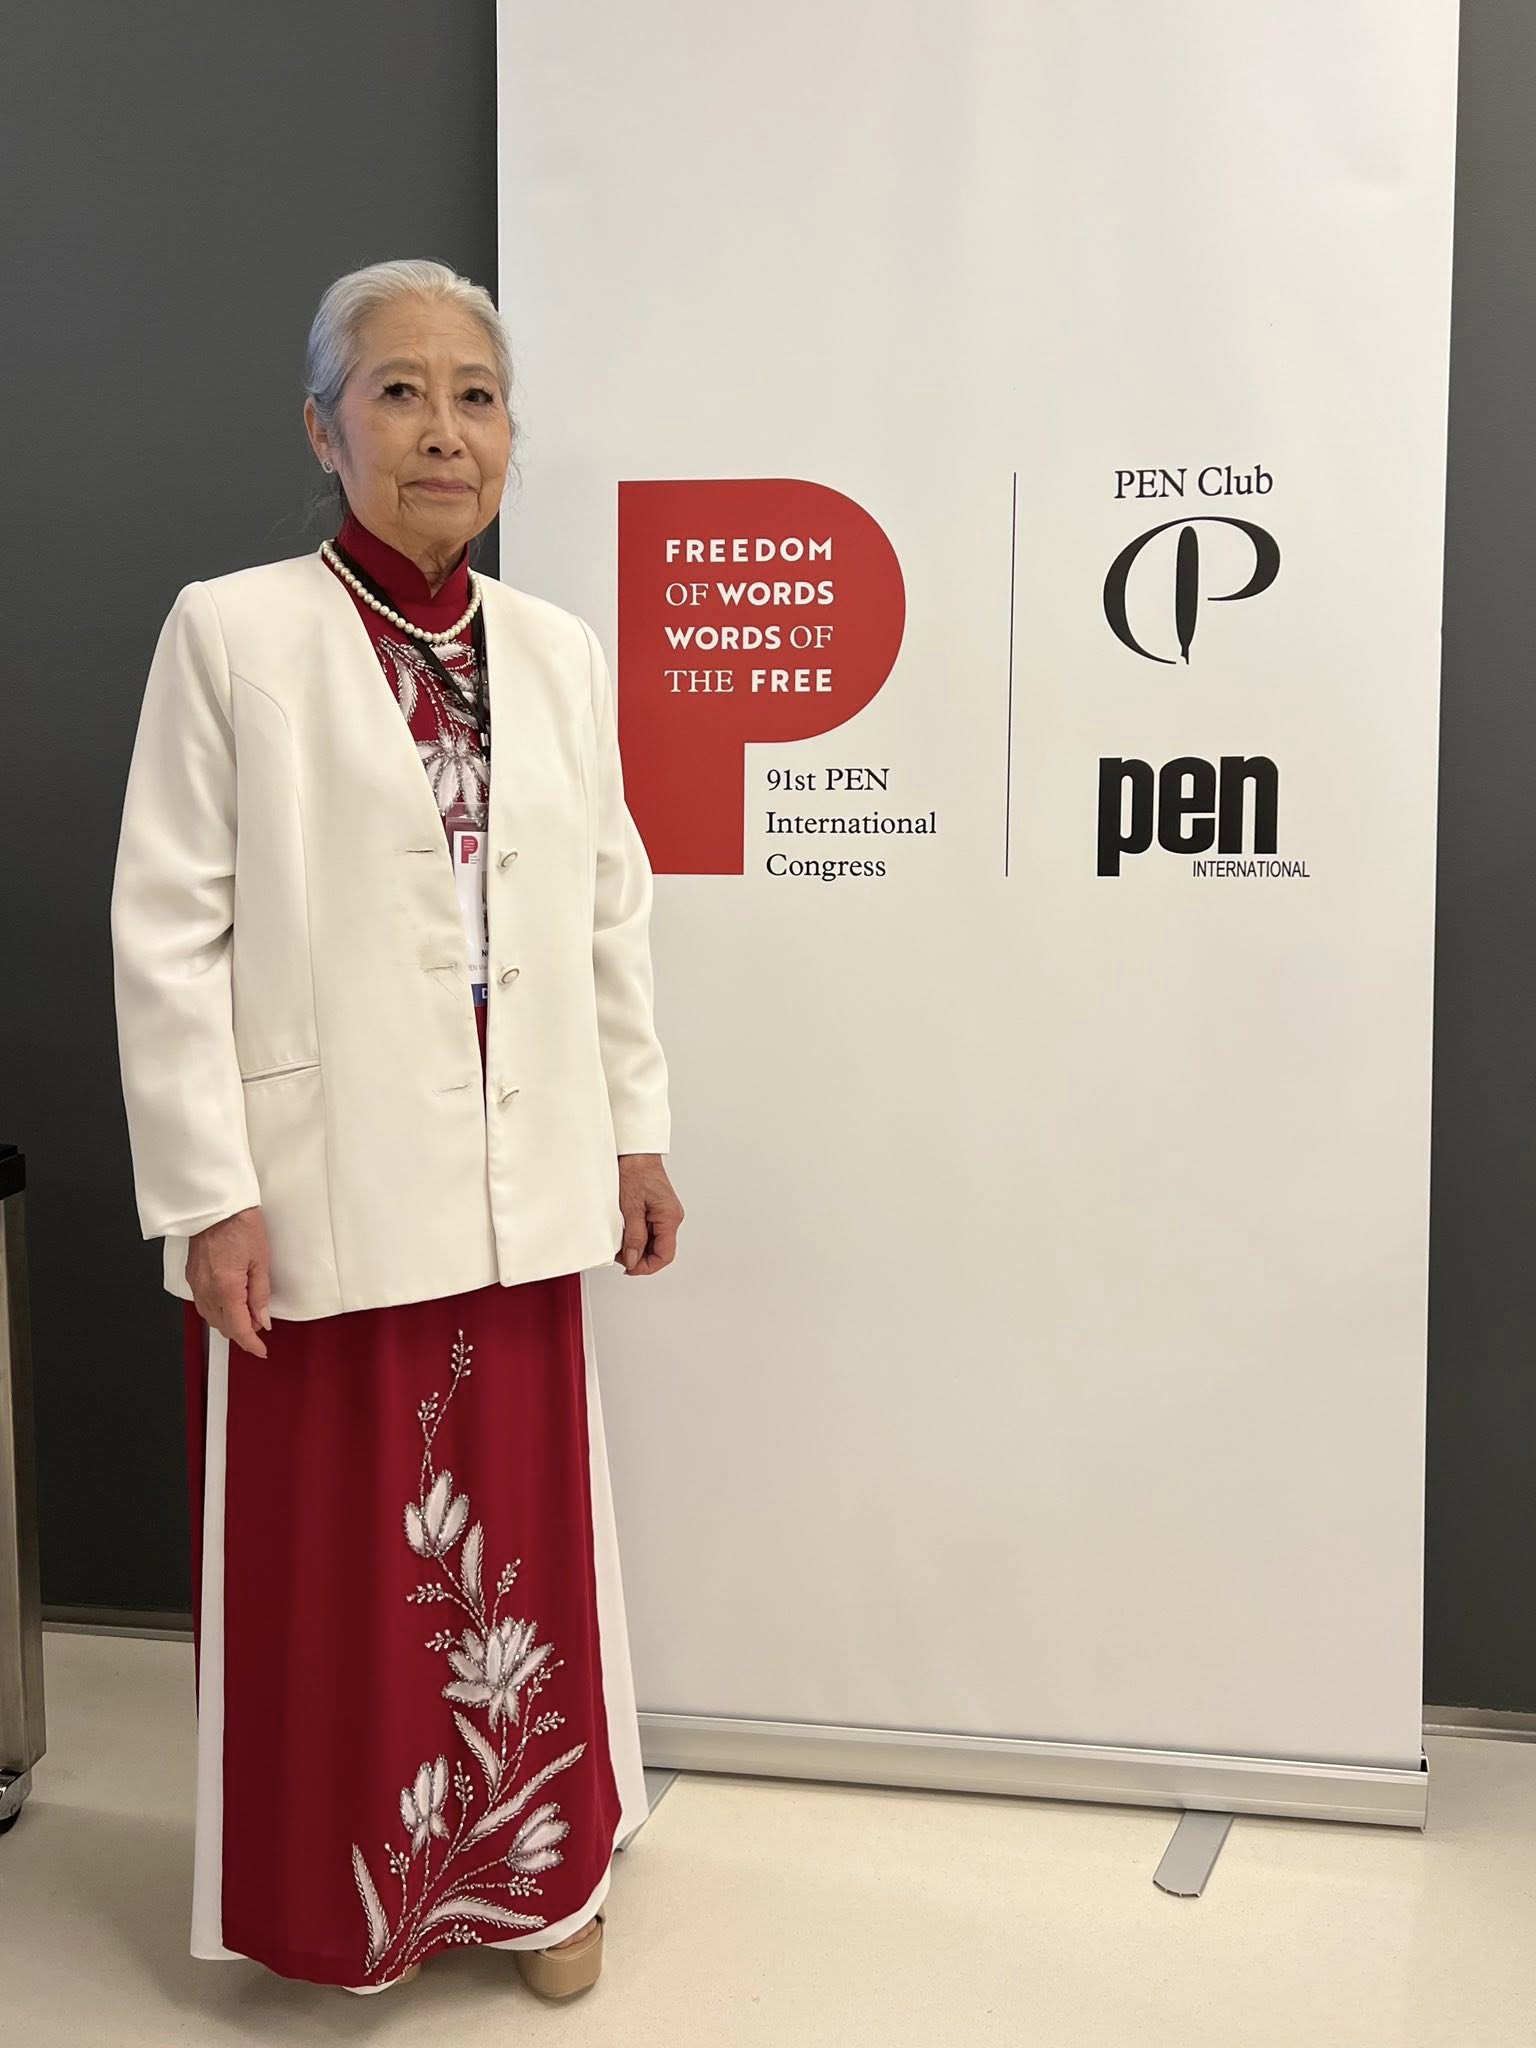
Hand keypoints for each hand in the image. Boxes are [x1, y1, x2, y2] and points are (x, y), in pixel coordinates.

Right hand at [186, 1206, 272, 1357]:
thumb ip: (260, 1294)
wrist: (215, 1205)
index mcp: (226, 1287)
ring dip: (228, 1322)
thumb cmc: (239, 1224)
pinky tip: (228, 1302)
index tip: (260, 1350)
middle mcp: (207, 1289)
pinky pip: (202, 1303)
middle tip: (258, 1326)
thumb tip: (262, 1319)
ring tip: (246, 1314)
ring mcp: (196, 1283)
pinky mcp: (191, 1275)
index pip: (238, 1328)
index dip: (250, 1343)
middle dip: (241, 1332)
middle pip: (222, 1326)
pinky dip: (216, 1309)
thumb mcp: (260, 1260)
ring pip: (210, 1317)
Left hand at [615, 1154, 683, 1275]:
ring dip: (637, 1247)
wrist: (635, 1151)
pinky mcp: (657, 1209)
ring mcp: (665, 1213)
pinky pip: (650, 1230)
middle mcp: (671, 1217)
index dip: (646, 1267)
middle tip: (620, 1256)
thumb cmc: (635, 1170)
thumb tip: (633, 1259)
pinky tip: (625, 1232)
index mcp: (670, 1217)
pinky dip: (637, 1236)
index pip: (665, 1255)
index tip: (629, 1268)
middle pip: (660, 1250)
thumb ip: (633, 1236)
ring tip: (620, 1242)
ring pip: (654, 1242)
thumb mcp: (630, 1207)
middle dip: (640, 1257)